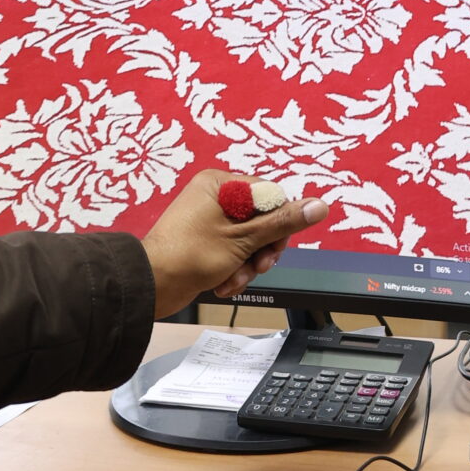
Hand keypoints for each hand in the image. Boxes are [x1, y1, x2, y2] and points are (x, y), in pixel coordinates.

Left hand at [141, 170, 333, 316]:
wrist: (151, 286)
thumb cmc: (188, 256)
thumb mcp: (244, 238)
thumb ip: (284, 222)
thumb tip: (319, 206)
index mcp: (221, 185)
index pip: (270, 196)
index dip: (278, 224)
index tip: (273, 245)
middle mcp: (215, 198)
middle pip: (263, 221)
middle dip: (262, 250)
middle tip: (259, 265)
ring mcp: (210, 221)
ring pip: (250, 241)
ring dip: (248, 265)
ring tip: (235, 278)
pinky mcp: (206, 243)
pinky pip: (234, 253)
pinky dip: (234, 270)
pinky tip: (225, 283)